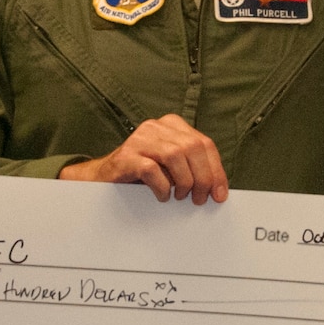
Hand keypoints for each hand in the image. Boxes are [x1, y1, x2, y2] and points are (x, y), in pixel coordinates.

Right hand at [59, 114, 227, 204]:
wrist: (103, 178)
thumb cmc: (142, 173)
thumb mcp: (171, 166)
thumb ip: (192, 166)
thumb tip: (217, 188)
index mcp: (172, 125)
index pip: (204, 144)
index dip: (216, 170)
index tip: (220, 194)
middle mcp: (156, 127)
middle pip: (192, 148)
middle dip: (203, 178)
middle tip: (199, 199)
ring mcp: (139, 139)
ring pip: (175, 156)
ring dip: (184, 182)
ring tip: (180, 197)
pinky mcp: (125, 156)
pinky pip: (151, 169)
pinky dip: (162, 186)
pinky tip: (162, 196)